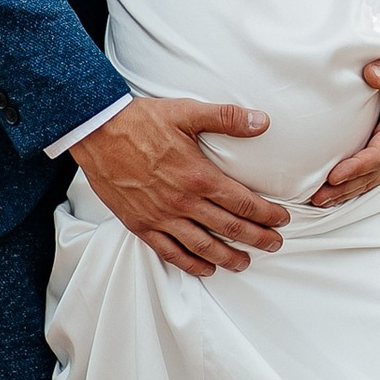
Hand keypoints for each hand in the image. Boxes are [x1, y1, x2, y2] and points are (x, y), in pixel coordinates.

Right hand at [71, 93, 288, 277]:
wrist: (97, 132)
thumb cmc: (141, 121)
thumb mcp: (187, 112)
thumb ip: (227, 118)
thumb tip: (262, 122)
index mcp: (198, 175)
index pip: (243, 202)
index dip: (266, 214)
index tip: (281, 219)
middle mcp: (183, 201)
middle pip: (229, 227)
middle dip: (257, 238)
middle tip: (275, 244)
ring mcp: (161, 216)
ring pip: (202, 246)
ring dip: (228, 257)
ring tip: (245, 262)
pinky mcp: (141, 225)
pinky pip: (169, 251)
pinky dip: (190, 264)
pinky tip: (204, 268)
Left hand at [311, 50, 379, 209]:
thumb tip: (370, 75)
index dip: (357, 167)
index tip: (334, 175)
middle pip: (372, 174)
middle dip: (345, 188)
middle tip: (317, 198)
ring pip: (372, 179)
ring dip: (346, 192)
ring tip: (320, 201)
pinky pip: (374, 176)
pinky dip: (354, 187)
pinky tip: (336, 194)